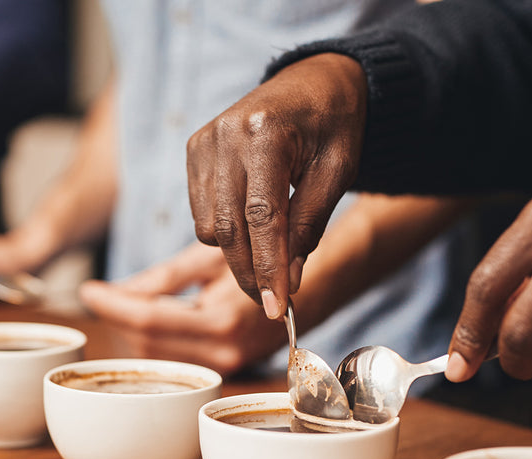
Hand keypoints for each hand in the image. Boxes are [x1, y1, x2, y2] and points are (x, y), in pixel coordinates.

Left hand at [78, 242, 283, 375]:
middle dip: (117, 319)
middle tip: (100, 294)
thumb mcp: (208, 259)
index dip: (112, 305)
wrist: (309, 289)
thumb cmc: (259, 261)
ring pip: (155, 358)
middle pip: (146, 345)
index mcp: (222, 320)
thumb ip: (159, 279)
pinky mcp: (223, 372)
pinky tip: (143, 322)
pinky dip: (151, 342)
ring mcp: (225, 367)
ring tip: (120, 304)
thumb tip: (111, 293)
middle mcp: (224, 352)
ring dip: (130, 332)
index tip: (88, 289)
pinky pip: (173, 361)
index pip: (149, 320)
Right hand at [186, 53, 367, 318]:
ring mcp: (203, 142)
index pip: (263, 216)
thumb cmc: (333, 124)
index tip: (278, 307)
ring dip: (239, 254)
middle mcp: (225, 135)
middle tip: (273, 304)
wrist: (313, 80)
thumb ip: (310, 225)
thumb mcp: (338, 172)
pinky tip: (252, 227)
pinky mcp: (193, 151)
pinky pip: (201, 214)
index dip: (269, 267)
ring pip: (210, 227)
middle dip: (251, 273)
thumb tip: (288, 281)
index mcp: (266, 133)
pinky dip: (225, 232)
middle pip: (230, 228)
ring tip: (271, 257)